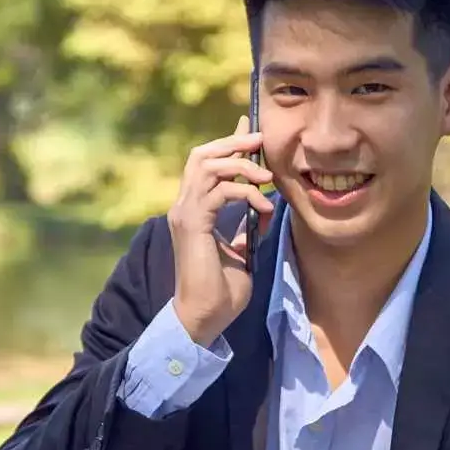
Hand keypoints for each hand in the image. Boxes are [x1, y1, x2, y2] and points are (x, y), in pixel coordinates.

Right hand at [167, 115, 275, 347]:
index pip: (206, 165)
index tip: (251, 130)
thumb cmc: (221, 293)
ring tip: (265, 175)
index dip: (228, 143)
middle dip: (232, 142)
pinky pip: (218, 190)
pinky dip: (244, 191)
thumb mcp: (241, 253)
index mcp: (194, 212)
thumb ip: (246, 230)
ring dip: (239, 163)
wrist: (203, 318)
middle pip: (202, 154)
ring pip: (206, 165)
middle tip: (260, 140)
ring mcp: (185, 214)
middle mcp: (184, 207)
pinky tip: (261, 205)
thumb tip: (262, 212)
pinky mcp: (192, 224)